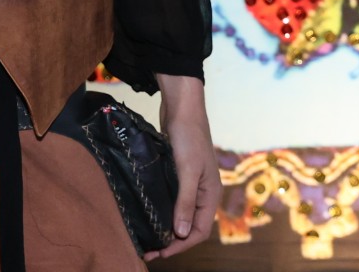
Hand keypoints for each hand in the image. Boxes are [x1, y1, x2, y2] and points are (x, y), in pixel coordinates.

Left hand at [147, 74, 217, 260]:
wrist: (181, 106)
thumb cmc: (188, 136)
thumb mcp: (186, 170)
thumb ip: (185, 202)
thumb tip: (181, 234)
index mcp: (211, 194)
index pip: (200, 231)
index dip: (181, 244)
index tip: (160, 252)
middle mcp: (203, 192)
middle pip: (191, 226)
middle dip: (172, 240)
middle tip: (149, 250)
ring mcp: (191, 183)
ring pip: (181, 214)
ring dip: (166, 227)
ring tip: (147, 237)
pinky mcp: (179, 174)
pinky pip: (173, 200)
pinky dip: (163, 211)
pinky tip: (149, 214)